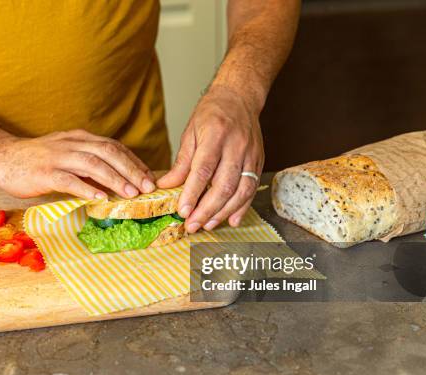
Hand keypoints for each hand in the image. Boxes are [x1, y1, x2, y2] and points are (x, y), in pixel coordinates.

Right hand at [0, 130, 155, 198]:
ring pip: (92, 164)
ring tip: (130, 193)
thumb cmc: (36, 160)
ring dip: (114, 179)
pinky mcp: (44, 172)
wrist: (1, 157)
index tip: (149, 177)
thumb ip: (88, 164)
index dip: (134, 161)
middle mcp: (72, 144)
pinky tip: (100, 197)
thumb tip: (115, 180)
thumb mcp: (66, 155)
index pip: (114, 146)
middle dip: (131, 169)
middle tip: (147, 186)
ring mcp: (57, 157)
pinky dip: (86, 188)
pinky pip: (68, 179)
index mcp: (80, 138)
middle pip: (108, 152)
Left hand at [157, 85, 264, 232]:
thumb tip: (166, 186)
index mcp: (215, 136)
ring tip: (208, 225)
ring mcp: (250, 155)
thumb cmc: (212, 114)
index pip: (203, 170)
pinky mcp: (259, 161)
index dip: (193, 193)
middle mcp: (236, 146)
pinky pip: (252, 189)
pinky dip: (242, 207)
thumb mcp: (190, 133)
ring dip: (224, 212)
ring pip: (240, 191)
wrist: (239, 97)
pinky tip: (232, 219)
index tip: (183, 211)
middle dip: (207, 209)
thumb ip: (181, 163)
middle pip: (223, 185)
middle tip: (193, 225)